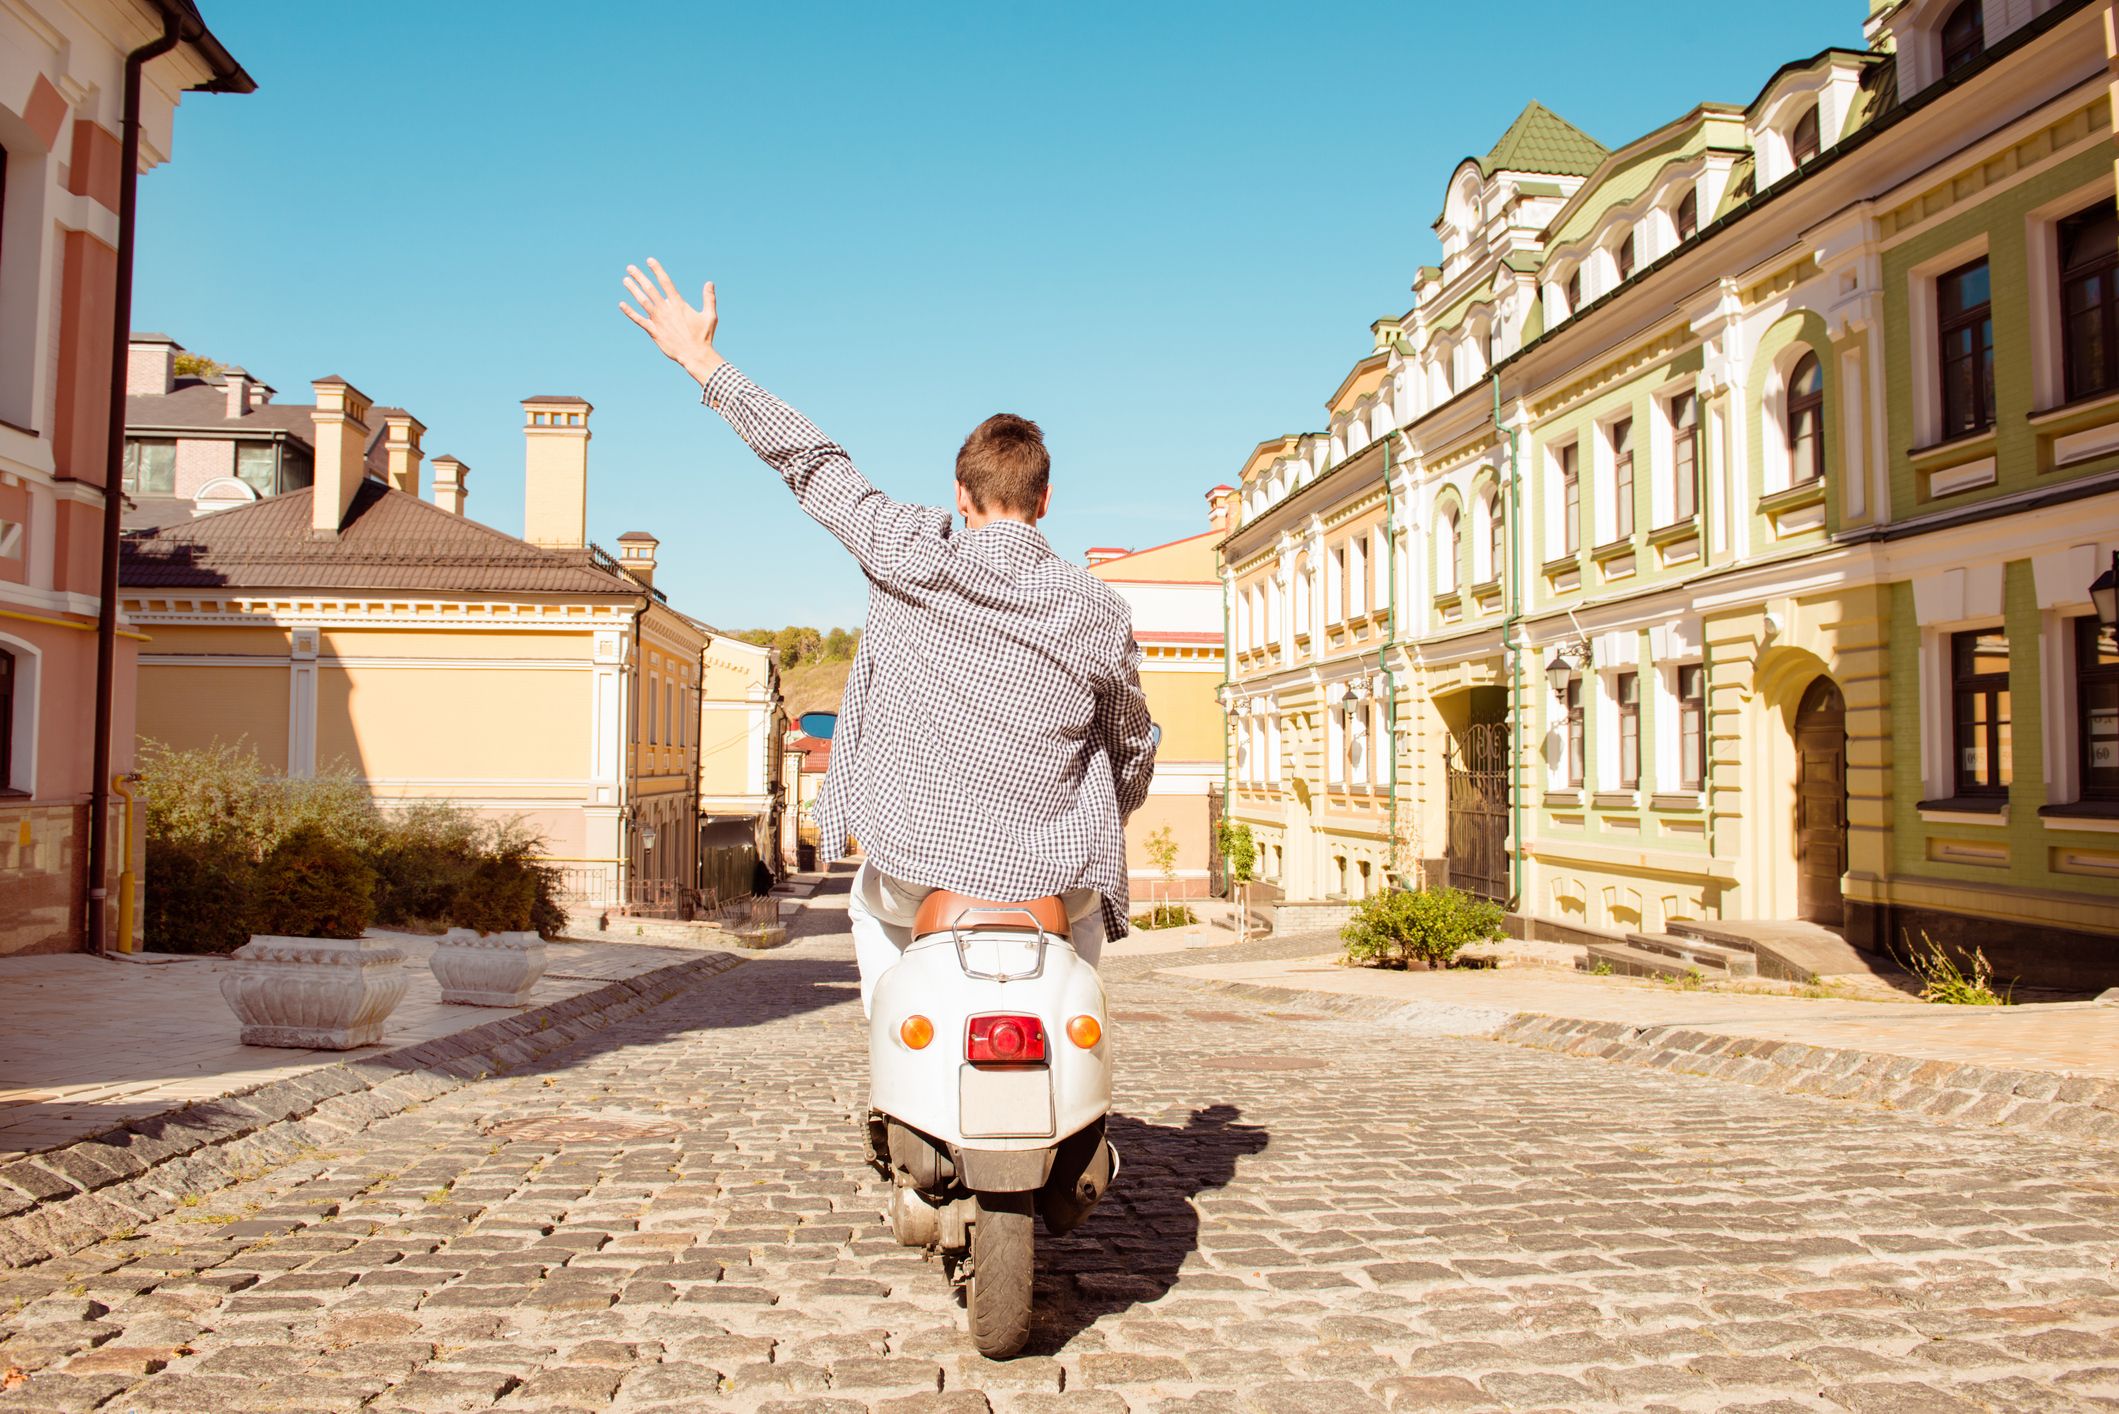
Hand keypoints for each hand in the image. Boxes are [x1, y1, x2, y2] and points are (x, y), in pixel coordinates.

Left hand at [620, 258, 725, 384]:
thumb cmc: (704, 336)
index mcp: (679, 304)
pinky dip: (630, 312)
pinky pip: (639, 320)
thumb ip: (709, 298)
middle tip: (630, 267)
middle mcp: (666, 310)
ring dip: (633, 290)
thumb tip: (709, 283)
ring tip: (625, 280)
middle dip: (640, 277)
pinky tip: (622, 304)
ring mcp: (658, 320)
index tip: (649, 260)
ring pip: (642, 301)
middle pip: (650, 289)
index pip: (666, 282)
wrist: (695, 355)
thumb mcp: (710, 316)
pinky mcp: (654, 332)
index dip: (657, 270)